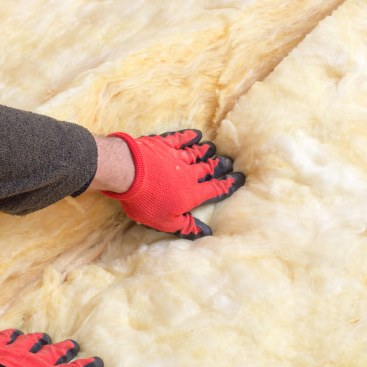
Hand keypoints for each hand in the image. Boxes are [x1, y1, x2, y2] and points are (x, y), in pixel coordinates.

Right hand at [0, 330, 103, 366]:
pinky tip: (99, 363)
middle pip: (33, 341)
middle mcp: (19, 352)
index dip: (12, 336)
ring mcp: (37, 364)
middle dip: (41, 339)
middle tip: (47, 337)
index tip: (16, 335)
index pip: (7, 337)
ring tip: (73, 344)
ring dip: (64, 348)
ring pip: (54, 352)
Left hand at [102, 129, 244, 239]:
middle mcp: (187, 174)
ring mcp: (175, 157)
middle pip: (207, 169)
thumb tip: (205, 232)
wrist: (128, 172)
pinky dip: (188, 136)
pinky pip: (179, 139)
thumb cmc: (146, 201)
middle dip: (219, 165)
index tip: (238, 179)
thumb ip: (186, 226)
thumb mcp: (165, 222)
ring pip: (194, 153)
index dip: (227, 185)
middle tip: (229, 161)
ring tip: (213, 148)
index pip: (214, 190)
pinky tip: (194, 134)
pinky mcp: (162, 145)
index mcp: (191, 194)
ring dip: (204, 151)